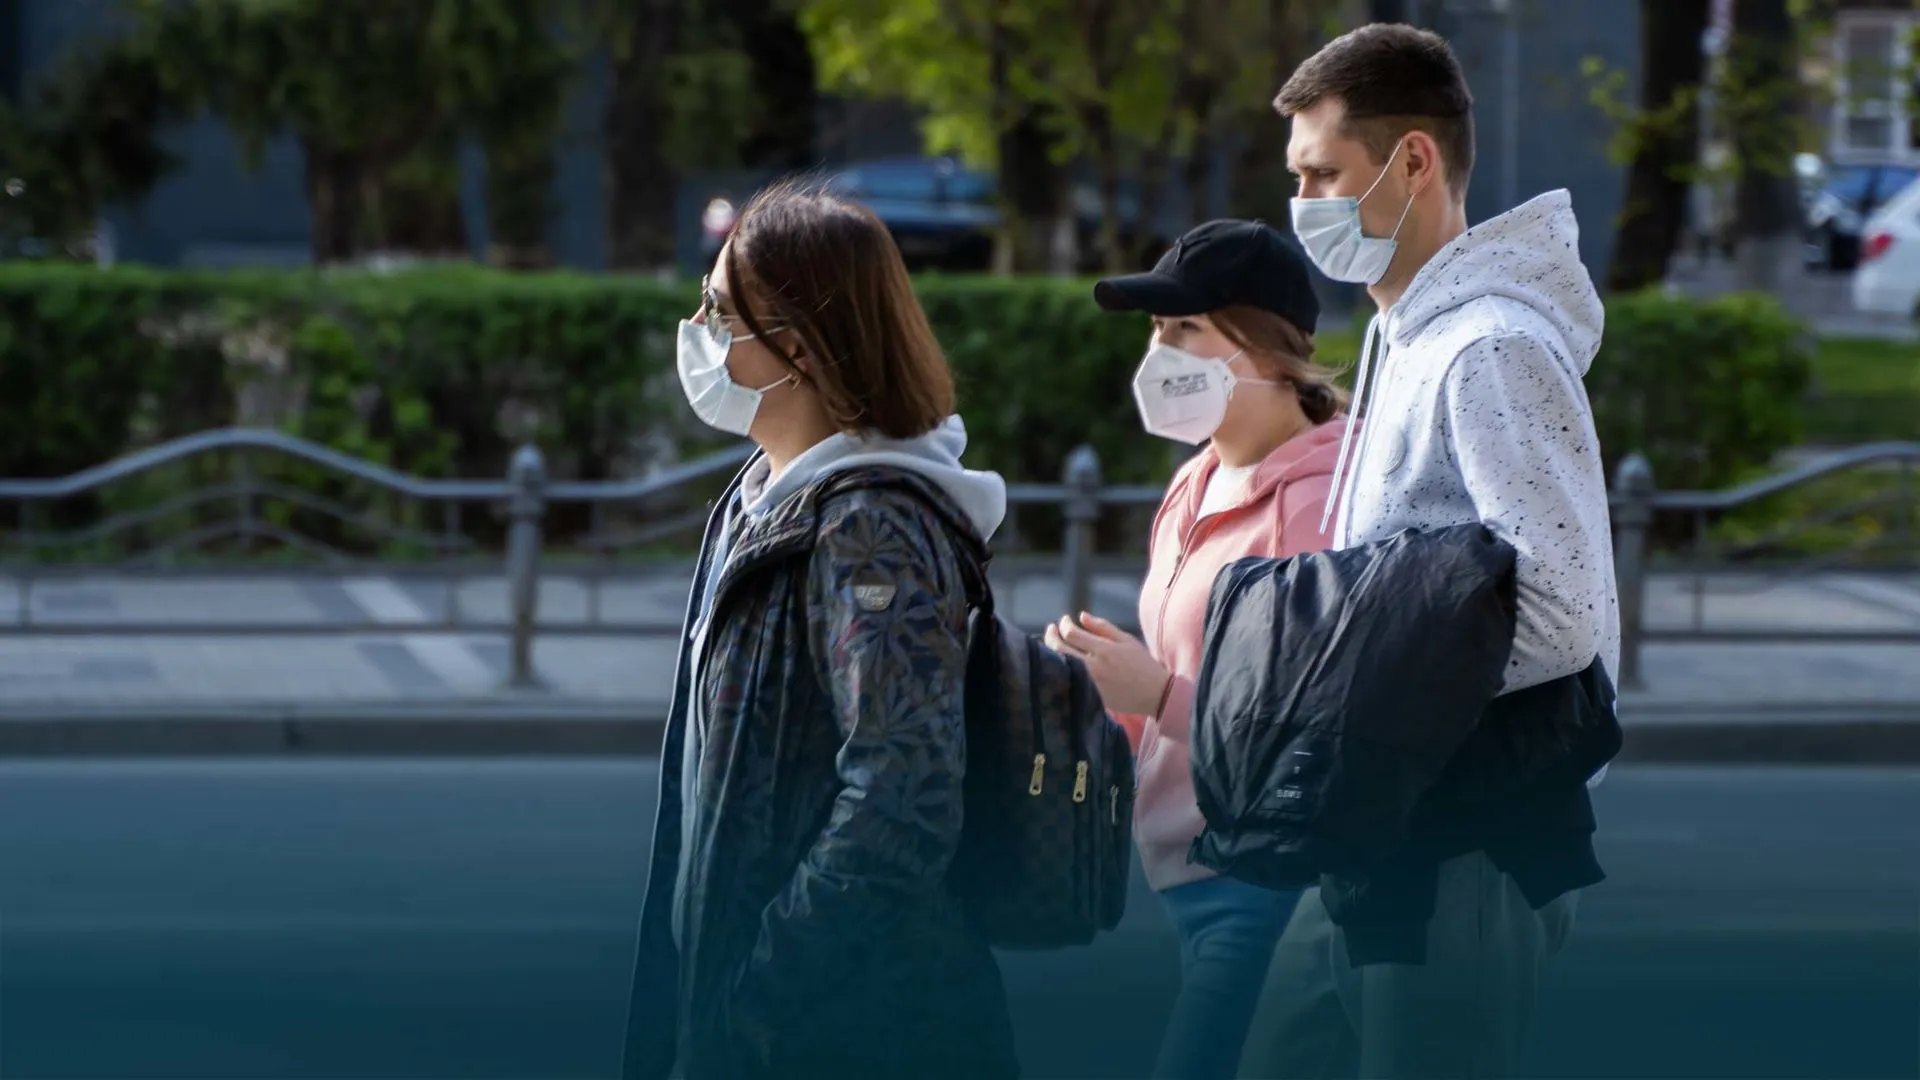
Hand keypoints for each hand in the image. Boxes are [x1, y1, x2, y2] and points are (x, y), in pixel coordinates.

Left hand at [1042, 611, 1170, 715]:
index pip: (1072, 634)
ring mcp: (1089, 683)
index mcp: (1104, 650)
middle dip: (1051, 636)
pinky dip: (1060, 669)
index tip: (1065, 620)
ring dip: (1052, 652)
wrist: (1155, 694)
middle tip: (1051, 629)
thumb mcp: (1126, 640)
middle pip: (1059, 649)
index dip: (1064, 624)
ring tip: (1052, 644)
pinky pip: (1067, 680)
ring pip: (1059, 666)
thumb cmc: (1142, 664)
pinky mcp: (1089, 695)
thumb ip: (1102, 627)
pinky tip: (1060, 662)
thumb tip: (1081, 616)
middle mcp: (1093, 667)